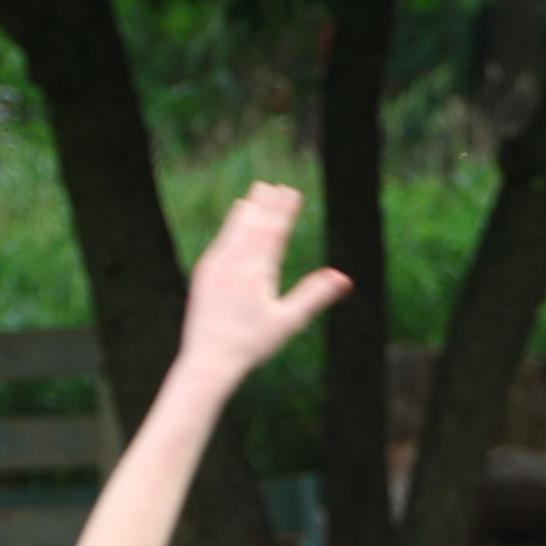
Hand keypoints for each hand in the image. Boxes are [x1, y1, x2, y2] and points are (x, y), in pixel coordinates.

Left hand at [172, 180, 351, 383]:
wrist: (208, 361)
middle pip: (253, 227)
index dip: (284, 210)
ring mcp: (215, 270)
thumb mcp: (288, 321)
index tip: (292, 192)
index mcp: (256, 272)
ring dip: (245, 212)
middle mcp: (233, 265)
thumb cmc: (251, 344)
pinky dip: (228, 232)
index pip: (273, 232)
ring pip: (233, 233)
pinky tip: (232, 227)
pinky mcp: (203, 278)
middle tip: (275, 185)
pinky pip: (219, 247)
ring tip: (254, 194)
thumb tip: (343, 278)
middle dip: (266, 205)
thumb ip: (314, 295)